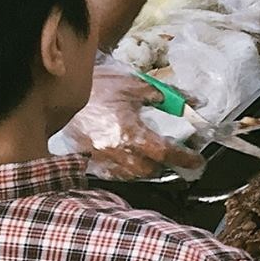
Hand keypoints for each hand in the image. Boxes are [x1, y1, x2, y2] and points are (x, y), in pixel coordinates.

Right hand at [61, 64, 203, 180]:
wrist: (62, 88)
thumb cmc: (101, 85)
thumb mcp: (137, 85)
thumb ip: (169, 97)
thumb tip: (196, 103)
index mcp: (130, 133)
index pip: (165, 153)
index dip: (184, 158)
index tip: (197, 160)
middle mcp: (114, 150)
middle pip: (148, 170)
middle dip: (165, 166)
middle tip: (176, 157)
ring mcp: (98, 157)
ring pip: (129, 175)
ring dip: (145, 169)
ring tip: (155, 159)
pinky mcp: (85, 158)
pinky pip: (110, 173)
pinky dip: (125, 170)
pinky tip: (131, 160)